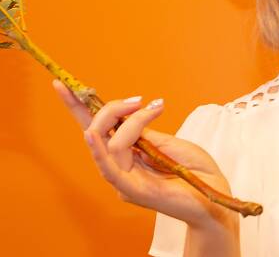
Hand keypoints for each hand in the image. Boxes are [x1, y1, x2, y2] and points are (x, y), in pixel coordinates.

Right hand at [52, 80, 234, 228]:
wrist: (216, 196)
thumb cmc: (196, 171)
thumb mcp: (167, 142)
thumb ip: (142, 131)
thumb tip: (126, 114)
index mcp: (126, 155)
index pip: (96, 128)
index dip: (78, 106)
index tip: (62, 83)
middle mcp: (119, 168)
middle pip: (98, 132)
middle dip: (112, 109)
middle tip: (138, 100)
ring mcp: (124, 180)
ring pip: (110, 143)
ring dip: (130, 122)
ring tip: (153, 108)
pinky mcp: (132, 190)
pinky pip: (110, 169)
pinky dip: (99, 151)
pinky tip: (92, 135)